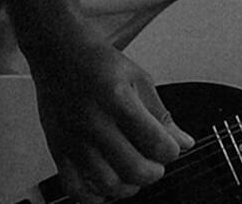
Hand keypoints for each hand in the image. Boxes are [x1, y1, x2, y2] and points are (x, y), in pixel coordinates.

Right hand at [26, 26, 194, 202]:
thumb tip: (184, 142)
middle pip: (133, 168)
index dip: (171, 151)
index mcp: (117, 99)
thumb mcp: (139, 78)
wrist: (59, 53)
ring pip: (107, 184)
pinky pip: (74, 189)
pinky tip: (107, 185)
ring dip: (130, 186)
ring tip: (135, 173)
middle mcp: (93, 122)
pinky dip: (95, 196)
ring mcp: (73, 139)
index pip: (154, 141)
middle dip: (154, 172)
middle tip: (156, 163)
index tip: (172, 147)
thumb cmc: (97, 62)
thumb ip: (161, 114)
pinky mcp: (58, 150)